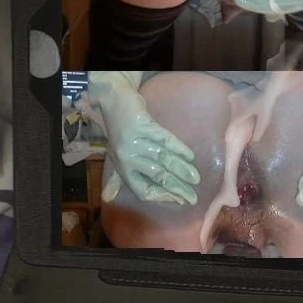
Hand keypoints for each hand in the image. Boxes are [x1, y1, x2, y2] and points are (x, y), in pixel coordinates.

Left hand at [88, 71, 200, 204]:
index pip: (143, 190)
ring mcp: (135, 141)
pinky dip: (179, 148)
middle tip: (194, 197)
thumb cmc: (117, 134)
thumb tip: (107, 198)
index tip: (179, 199)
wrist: (114, 103)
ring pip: (163, 158)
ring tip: (196, 178)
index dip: (162, 196)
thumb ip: (115, 179)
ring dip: (182, 170)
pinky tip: (190, 156)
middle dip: (178, 188)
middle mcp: (127, 157)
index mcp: (123, 168)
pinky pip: (164, 139)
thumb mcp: (115, 158)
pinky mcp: (143, 125)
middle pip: (157, 177)